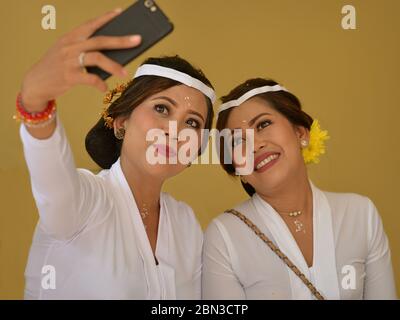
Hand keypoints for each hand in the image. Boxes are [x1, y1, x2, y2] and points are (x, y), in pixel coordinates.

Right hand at [20, 8, 141, 111]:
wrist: (36, 82)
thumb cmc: (57, 67)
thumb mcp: (67, 53)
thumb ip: (85, 50)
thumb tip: (113, 54)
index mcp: (70, 37)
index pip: (91, 24)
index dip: (106, 18)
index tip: (121, 13)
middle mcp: (70, 46)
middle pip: (100, 40)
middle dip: (121, 40)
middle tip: (137, 40)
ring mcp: (69, 60)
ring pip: (97, 58)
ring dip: (114, 66)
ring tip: (125, 72)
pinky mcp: (69, 76)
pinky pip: (90, 79)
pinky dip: (100, 84)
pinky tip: (104, 88)